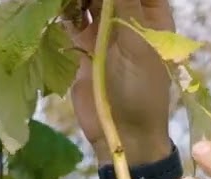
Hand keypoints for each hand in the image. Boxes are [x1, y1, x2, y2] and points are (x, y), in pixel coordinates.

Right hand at [67, 0, 174, 163]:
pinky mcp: (84, 46)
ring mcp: (106, 32)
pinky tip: (58, 7)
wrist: (122, 132)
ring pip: (89, 1)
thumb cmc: (140, 90)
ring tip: (72, 2)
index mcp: (152, 18)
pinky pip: (72, 18)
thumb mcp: (136, 43)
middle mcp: (129, 20)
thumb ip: (123, 4)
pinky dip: (64, 10)